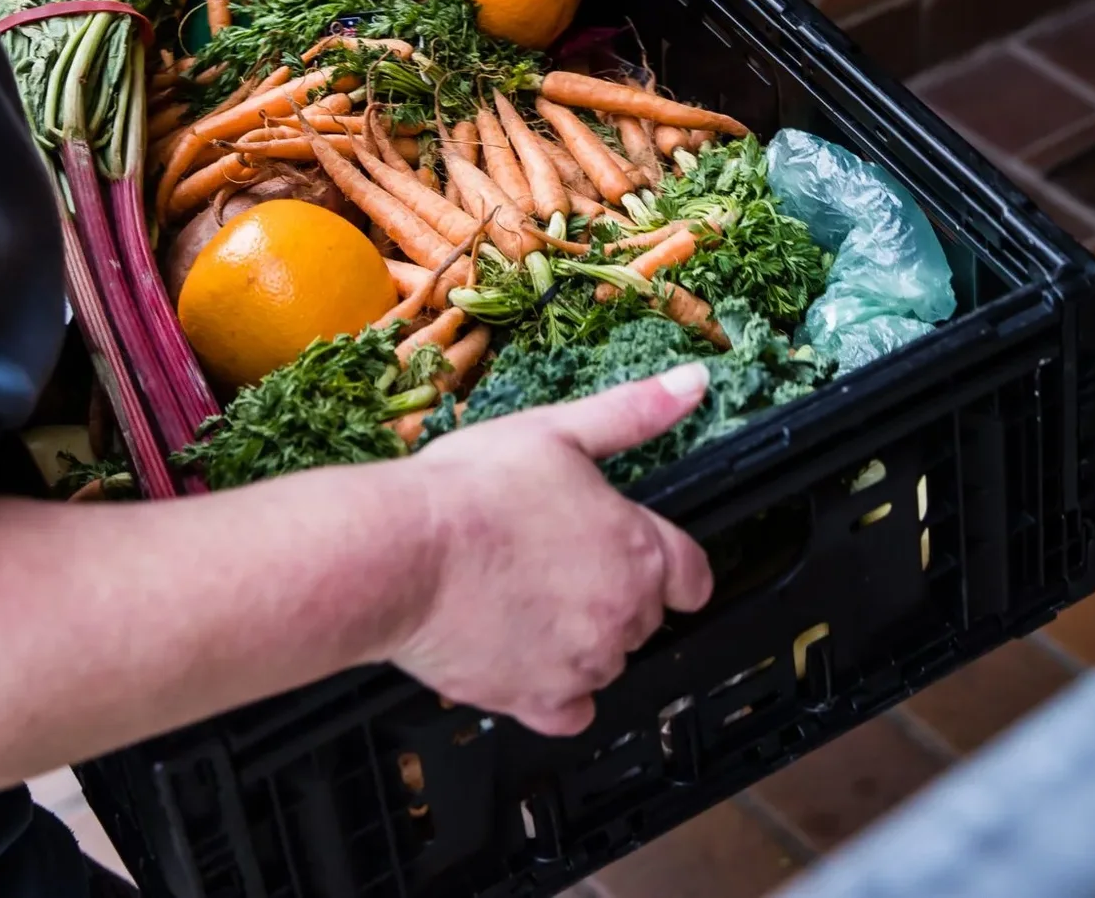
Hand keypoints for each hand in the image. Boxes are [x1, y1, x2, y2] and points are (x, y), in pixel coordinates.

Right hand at [388, 365, 715, 736]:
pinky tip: (520, 652)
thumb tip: (693, 383)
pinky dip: (554, 689)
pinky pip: (570, 710)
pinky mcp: (539, 702)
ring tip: (522, 597)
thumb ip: (634, 412)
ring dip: (579, 638)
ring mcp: (584, 665)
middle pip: (643, 618)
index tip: (626, 552)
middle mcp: (624, 616)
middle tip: (550, 560)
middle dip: (609, 593)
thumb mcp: (558, 430)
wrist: (401, 553)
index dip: (665, 563)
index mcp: (640, 551)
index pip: (692, 577)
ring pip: (605, 660)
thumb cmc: (472, 490)